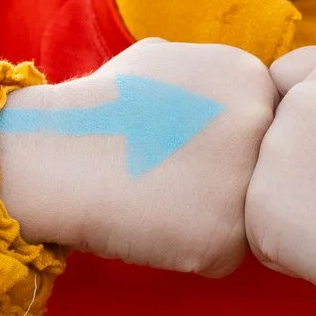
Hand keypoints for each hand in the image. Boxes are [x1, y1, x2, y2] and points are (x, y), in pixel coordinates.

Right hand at [0, 38, 273, 275]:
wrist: (54, 154)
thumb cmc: (101, 107)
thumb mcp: (165, 60)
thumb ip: (211, 78)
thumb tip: (234, 95)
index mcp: (251, 78)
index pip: (262, 127)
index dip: (218, 144)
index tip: (180, 146)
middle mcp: (261, 124)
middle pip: (261, 171)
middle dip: (222, 180)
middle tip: (170, 177)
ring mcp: (248, 180)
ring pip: (248, 216)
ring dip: (209, 217)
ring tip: (158, 199)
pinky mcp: (228, 235)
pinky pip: (223, 255)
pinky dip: (190, 252)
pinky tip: (152, 226)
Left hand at [246, 46, 315, 314]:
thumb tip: (289, 134)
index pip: (285, 83)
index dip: (306, 125)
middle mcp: (301, 96)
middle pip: (269, 138)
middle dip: (294, 171)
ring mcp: (277, 147)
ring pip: (259, 185)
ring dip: (289, 210)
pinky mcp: (260, 200)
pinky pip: (258, 231)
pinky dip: (285, 249)